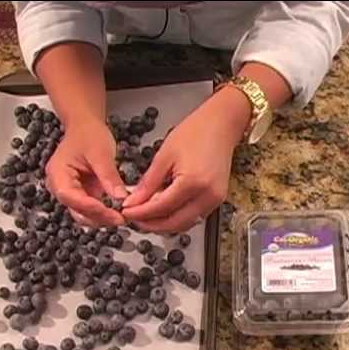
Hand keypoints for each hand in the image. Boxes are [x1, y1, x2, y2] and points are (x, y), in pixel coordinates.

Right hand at [45, 118, 127, 226]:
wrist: (86, 127)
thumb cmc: (88, 134)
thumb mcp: (101, 152)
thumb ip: (109, 176)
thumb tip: (120, 198)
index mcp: (58, 173)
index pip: (70, 196)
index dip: (90, 207)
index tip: (109, 212)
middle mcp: (60, 186)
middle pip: (76, 210)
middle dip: (98, 217)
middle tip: (121, 219)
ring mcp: (71, 192)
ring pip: (84, 214)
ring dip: (102, 218)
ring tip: (122, 217)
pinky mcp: (82, 194)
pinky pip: (92, 209)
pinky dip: (105, 212)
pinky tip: (119, 212)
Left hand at [121, 87, 251, 231]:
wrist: (222, 125)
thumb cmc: (196, 132)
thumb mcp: (164, 156)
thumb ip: (148, 183)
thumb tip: (134, 201)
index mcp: (193, 182)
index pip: (161, 208)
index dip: (140, 213)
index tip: (126, 212)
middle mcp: (207, 195)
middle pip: (174, 223)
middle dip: (151, 224)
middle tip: (134, 218)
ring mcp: (215, 200)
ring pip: (185, 224)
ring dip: (164, 223)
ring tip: (146, 214)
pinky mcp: (217, 200)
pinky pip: (194, 216)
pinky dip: (177, 216)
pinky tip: (164, 209)